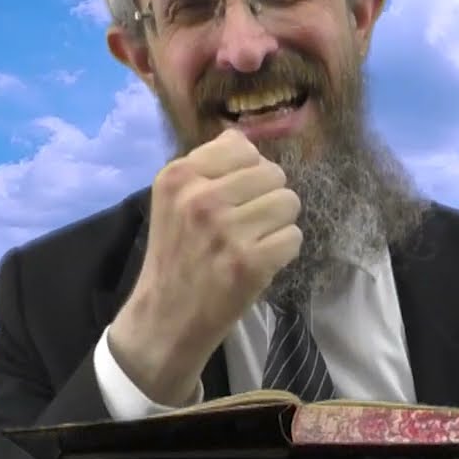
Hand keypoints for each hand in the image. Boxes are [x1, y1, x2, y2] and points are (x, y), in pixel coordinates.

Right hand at [107, 129, 301, 405]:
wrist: (164, 319)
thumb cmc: (176, 256)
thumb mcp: (174, 201)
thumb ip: (208, 166)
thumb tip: (245, 139)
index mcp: (178, 176)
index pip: (242, 147)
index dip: (248, 172)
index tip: (234, 197)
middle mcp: (200, 198)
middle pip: (273, 174)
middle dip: (267, 198)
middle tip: (247, 225)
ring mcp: (226, 231)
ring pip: (289, 202)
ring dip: (279, 224)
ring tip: (254, 242)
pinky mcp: (249, 262)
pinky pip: (294, 237)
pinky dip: (283, 251)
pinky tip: (260, 262)